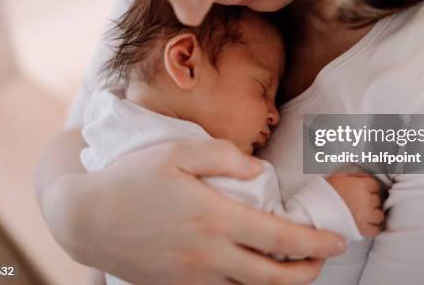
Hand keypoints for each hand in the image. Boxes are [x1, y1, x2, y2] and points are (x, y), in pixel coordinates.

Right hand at [38, 131, 347, 284]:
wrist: (85, 217)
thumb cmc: (131, 177)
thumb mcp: (177, 151)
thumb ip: (223, 156)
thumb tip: (259, 170)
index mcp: (215, 218)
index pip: (280, 239)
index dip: (315, 243)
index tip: (337, 242)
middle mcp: (209, 255)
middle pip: (272, 278)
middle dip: (307, 274)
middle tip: (322, 260)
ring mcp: (192, 277)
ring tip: (293, 270)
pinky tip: (250, 274)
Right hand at [326, 173, 383, 237]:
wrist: (315, 212)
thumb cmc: (325, 193)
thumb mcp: (339, 176)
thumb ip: (355, 174)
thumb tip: (366, 174)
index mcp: (361, 185)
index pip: (376, 186)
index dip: (369, 189)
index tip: (362, 192)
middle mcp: (366, 199)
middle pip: (378, 200)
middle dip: (370, 201)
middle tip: (358, 203)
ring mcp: (365, 215)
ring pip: (379, 215)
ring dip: (372, 215)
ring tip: (360, 214)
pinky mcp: (363, 229)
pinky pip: (376, 229)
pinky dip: (371, 228)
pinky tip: (363, 224)